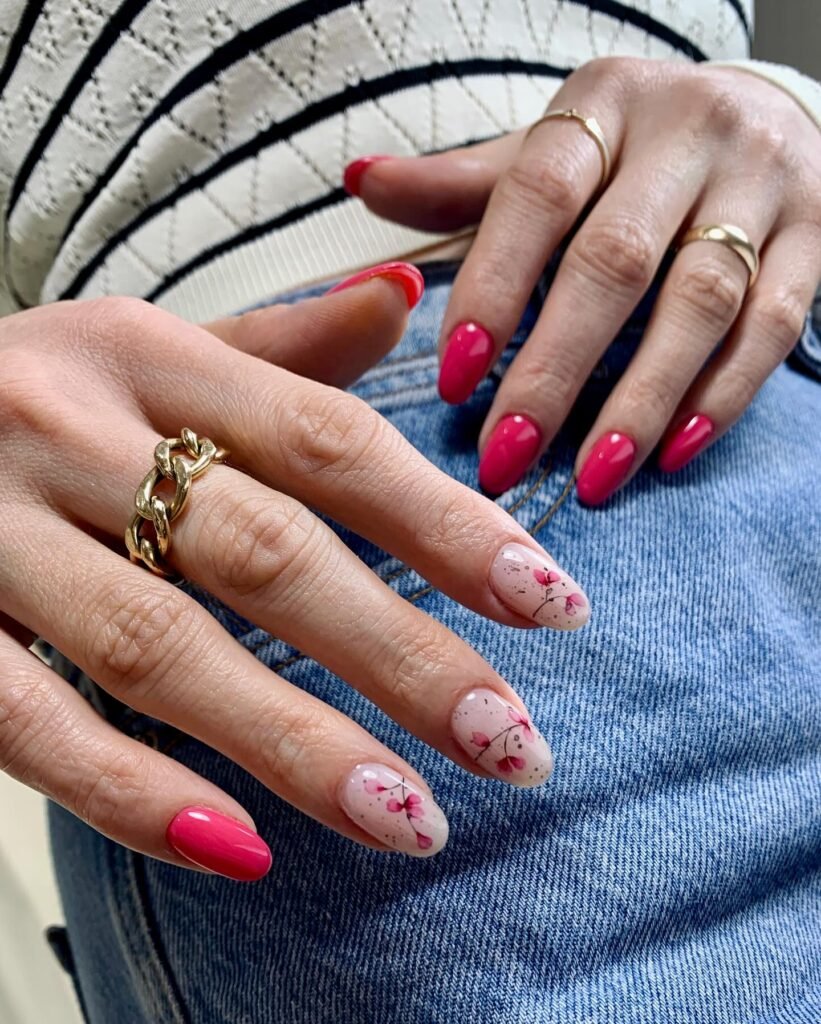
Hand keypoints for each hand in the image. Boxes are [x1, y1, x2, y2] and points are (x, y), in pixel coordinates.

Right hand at [0, 264, 588, 879]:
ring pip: (159, 644)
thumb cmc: (33, 386)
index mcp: (148, 355)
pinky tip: (238, 848)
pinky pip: (26, 718)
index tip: (553, 605)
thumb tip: (400, 297)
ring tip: (411, 819)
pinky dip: (130, 790)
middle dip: (404, 655)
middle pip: (268, 552)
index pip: (332, 442)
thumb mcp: (146, 345)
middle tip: (514, 745)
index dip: (450, 527)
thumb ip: (278, 345)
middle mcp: (72, 428)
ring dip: (295, 742)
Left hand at [346, 58, 820, 501]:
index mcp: (603, 105)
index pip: (538, 195)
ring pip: (700, 301)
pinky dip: (721, 396)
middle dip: (556, 369)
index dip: (494, 289)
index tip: (454, 381)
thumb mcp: (547, 153)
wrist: (763, 119)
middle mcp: (687, 132)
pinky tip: (670, 456)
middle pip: (615, 262)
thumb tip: (360, 182)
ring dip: (639, 401)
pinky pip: (774, 324)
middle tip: (507, 457)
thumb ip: (464, 185)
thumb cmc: (628, 155)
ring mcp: (761, 184)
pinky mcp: (817, 237)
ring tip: (588, 478)